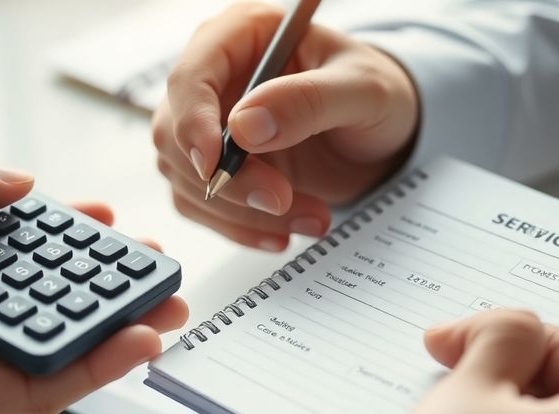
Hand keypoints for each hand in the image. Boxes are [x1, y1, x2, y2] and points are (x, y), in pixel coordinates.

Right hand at [153, 2, 418, 250]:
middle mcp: (216, 78)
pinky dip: (240, 227)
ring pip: (186, 177)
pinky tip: (283, 232)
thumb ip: (307, 101)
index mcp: (242, 36)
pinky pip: (202, 206)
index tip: (215, 165)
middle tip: (280, 200)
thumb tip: (245, 126)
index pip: (190, 77)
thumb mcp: (362, 89)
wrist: (382, 136)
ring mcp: (210, 126)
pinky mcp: (216, 168)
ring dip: (241, 211)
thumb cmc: (375, 93)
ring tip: (309, 217)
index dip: (193, 124)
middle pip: (177, 134)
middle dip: (227, 179)